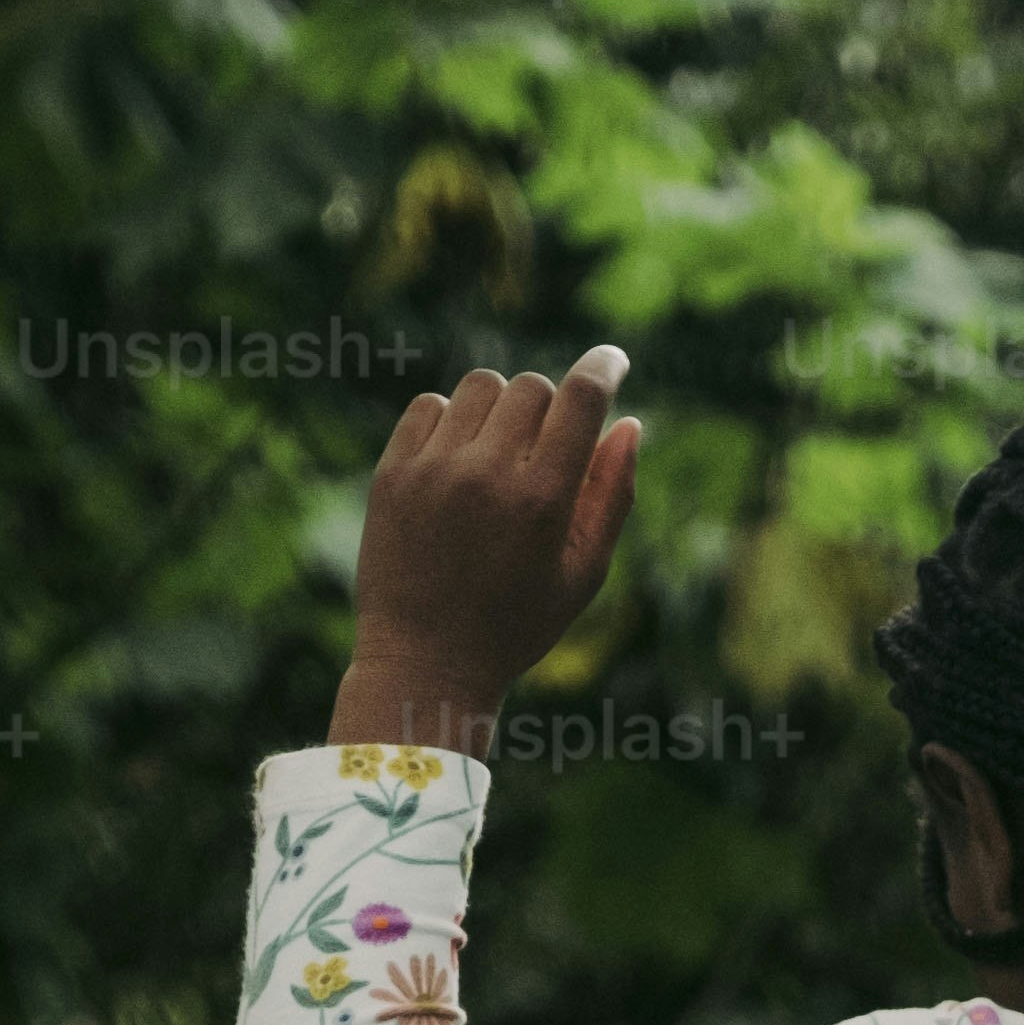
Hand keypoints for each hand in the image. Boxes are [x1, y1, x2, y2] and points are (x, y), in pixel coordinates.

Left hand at [327, 350, 641, 758]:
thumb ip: (612, 497)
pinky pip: (430, 407)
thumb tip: (630, 423)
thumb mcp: (581, 576)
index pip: (581, 399)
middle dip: (548, 409)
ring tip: (497, 458)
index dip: (603, 368)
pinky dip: (451, 423)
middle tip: (542, 454)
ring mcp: (435, 469)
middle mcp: (488, 475)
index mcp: (543, 502)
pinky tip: (457, 465)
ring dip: (499, 409)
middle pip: (532, 388)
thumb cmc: (515, 625)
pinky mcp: (393, 472)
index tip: (612, 361)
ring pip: (480, 387)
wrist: (424, 663)